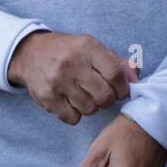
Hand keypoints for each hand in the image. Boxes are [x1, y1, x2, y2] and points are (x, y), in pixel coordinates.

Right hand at [7, 31, 137, 123]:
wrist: (30, 53)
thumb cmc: (69, 52)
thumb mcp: (93, 48)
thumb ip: (117, 62)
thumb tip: (136, 80)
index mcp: (87, 48)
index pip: (115, 74)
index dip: (123, 88)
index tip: (120, 90)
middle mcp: (72, 64)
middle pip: (104, 96)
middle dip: (107, 99)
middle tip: (101, 94)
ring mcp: (58, 82)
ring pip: (90, 109)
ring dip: (91, 106)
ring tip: (84, 95)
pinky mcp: (47, 98)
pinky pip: (72, 118)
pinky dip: (75, 114)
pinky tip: (70, 101)